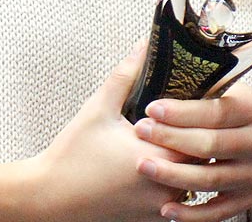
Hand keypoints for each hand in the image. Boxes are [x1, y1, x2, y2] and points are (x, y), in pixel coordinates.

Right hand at [24, 45, 188, 220]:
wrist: (48, 198)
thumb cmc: (71, 157)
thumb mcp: (98, 109)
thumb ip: (126, 75)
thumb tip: (143, 46)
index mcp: (156, 158)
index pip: (202, 136)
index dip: (202, 118)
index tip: (198, 102)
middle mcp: (163, 187)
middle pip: (203, 161)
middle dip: (200, 138)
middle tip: (195, 118)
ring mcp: (158, 208)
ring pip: (193, 183)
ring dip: (191, 163)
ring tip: (182, 140)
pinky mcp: (150, 220)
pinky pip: (178, 201)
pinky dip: (177, 183)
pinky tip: (166, 165)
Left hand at [132, 85, 251, 221]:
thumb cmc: (247, 112)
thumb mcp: (237, 92)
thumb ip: (208, 89)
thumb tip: (163, 73)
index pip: (216, 112)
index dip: (182, 112)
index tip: (152, 109)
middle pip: (211, 145)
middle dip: (172, 139)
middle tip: (141, 131)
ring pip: (211, 179)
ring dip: (174, 175)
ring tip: (144, 166)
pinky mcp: (247, 198)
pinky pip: (218, 212)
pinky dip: (192, 214)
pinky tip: (167, 209)